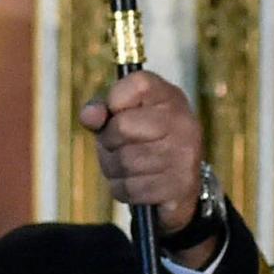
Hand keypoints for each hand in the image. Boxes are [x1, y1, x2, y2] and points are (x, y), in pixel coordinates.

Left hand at [79, 69, 210, 257]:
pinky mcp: (179, 185)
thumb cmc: (145, 144)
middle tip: (117, 147)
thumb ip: (102, 110)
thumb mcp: (124, 117)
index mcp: (170, 97)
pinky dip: (124, 189)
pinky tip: (136, 184)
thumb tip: (89, 116)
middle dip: (109, 142)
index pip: (137, 85)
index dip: (114, 100)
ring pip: (124, 161)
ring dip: (113, 168)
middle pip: (122, 127)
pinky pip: (131, 187)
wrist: (178, 186)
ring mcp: (184, 155)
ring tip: (126, 167)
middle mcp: (183, 122)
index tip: (116, 113)